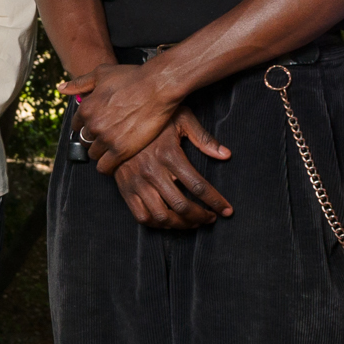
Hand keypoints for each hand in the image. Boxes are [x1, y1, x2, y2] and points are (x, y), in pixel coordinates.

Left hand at [58, 59, 180, 167]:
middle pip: (85, 140)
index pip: (76, 126)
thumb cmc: (133, 77)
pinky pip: (105, 167)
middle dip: (94, 139)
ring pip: (94, 154)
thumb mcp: (102, 73)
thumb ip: (80, 82)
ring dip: (101, 152)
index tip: (96, 126)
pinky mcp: (121, 150)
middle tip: (107, 136)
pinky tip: (114, 161)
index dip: (86, 126)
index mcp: (86, 108)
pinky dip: (107, 166)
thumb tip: (61, 88)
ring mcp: (106, 139)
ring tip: (113, 148)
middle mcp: (93, 125)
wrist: (158, 87)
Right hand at [107, 110, 231, 227]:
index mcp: (169, 155)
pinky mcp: (125, 189)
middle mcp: (152, 171)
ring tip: (193, 222)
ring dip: (181, 224)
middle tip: (210, 218)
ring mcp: (137, 182)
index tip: (226, 210)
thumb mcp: (181, 119)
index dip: (216, 202)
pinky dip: (157, 224)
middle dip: (201, 216)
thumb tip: (226, 155)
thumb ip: (204, 138)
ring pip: (162, 216)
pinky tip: (169, 221)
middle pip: (182, 206)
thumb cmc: (153, 119)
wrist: (116, 121)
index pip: (198, 186)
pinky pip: (141, 216)